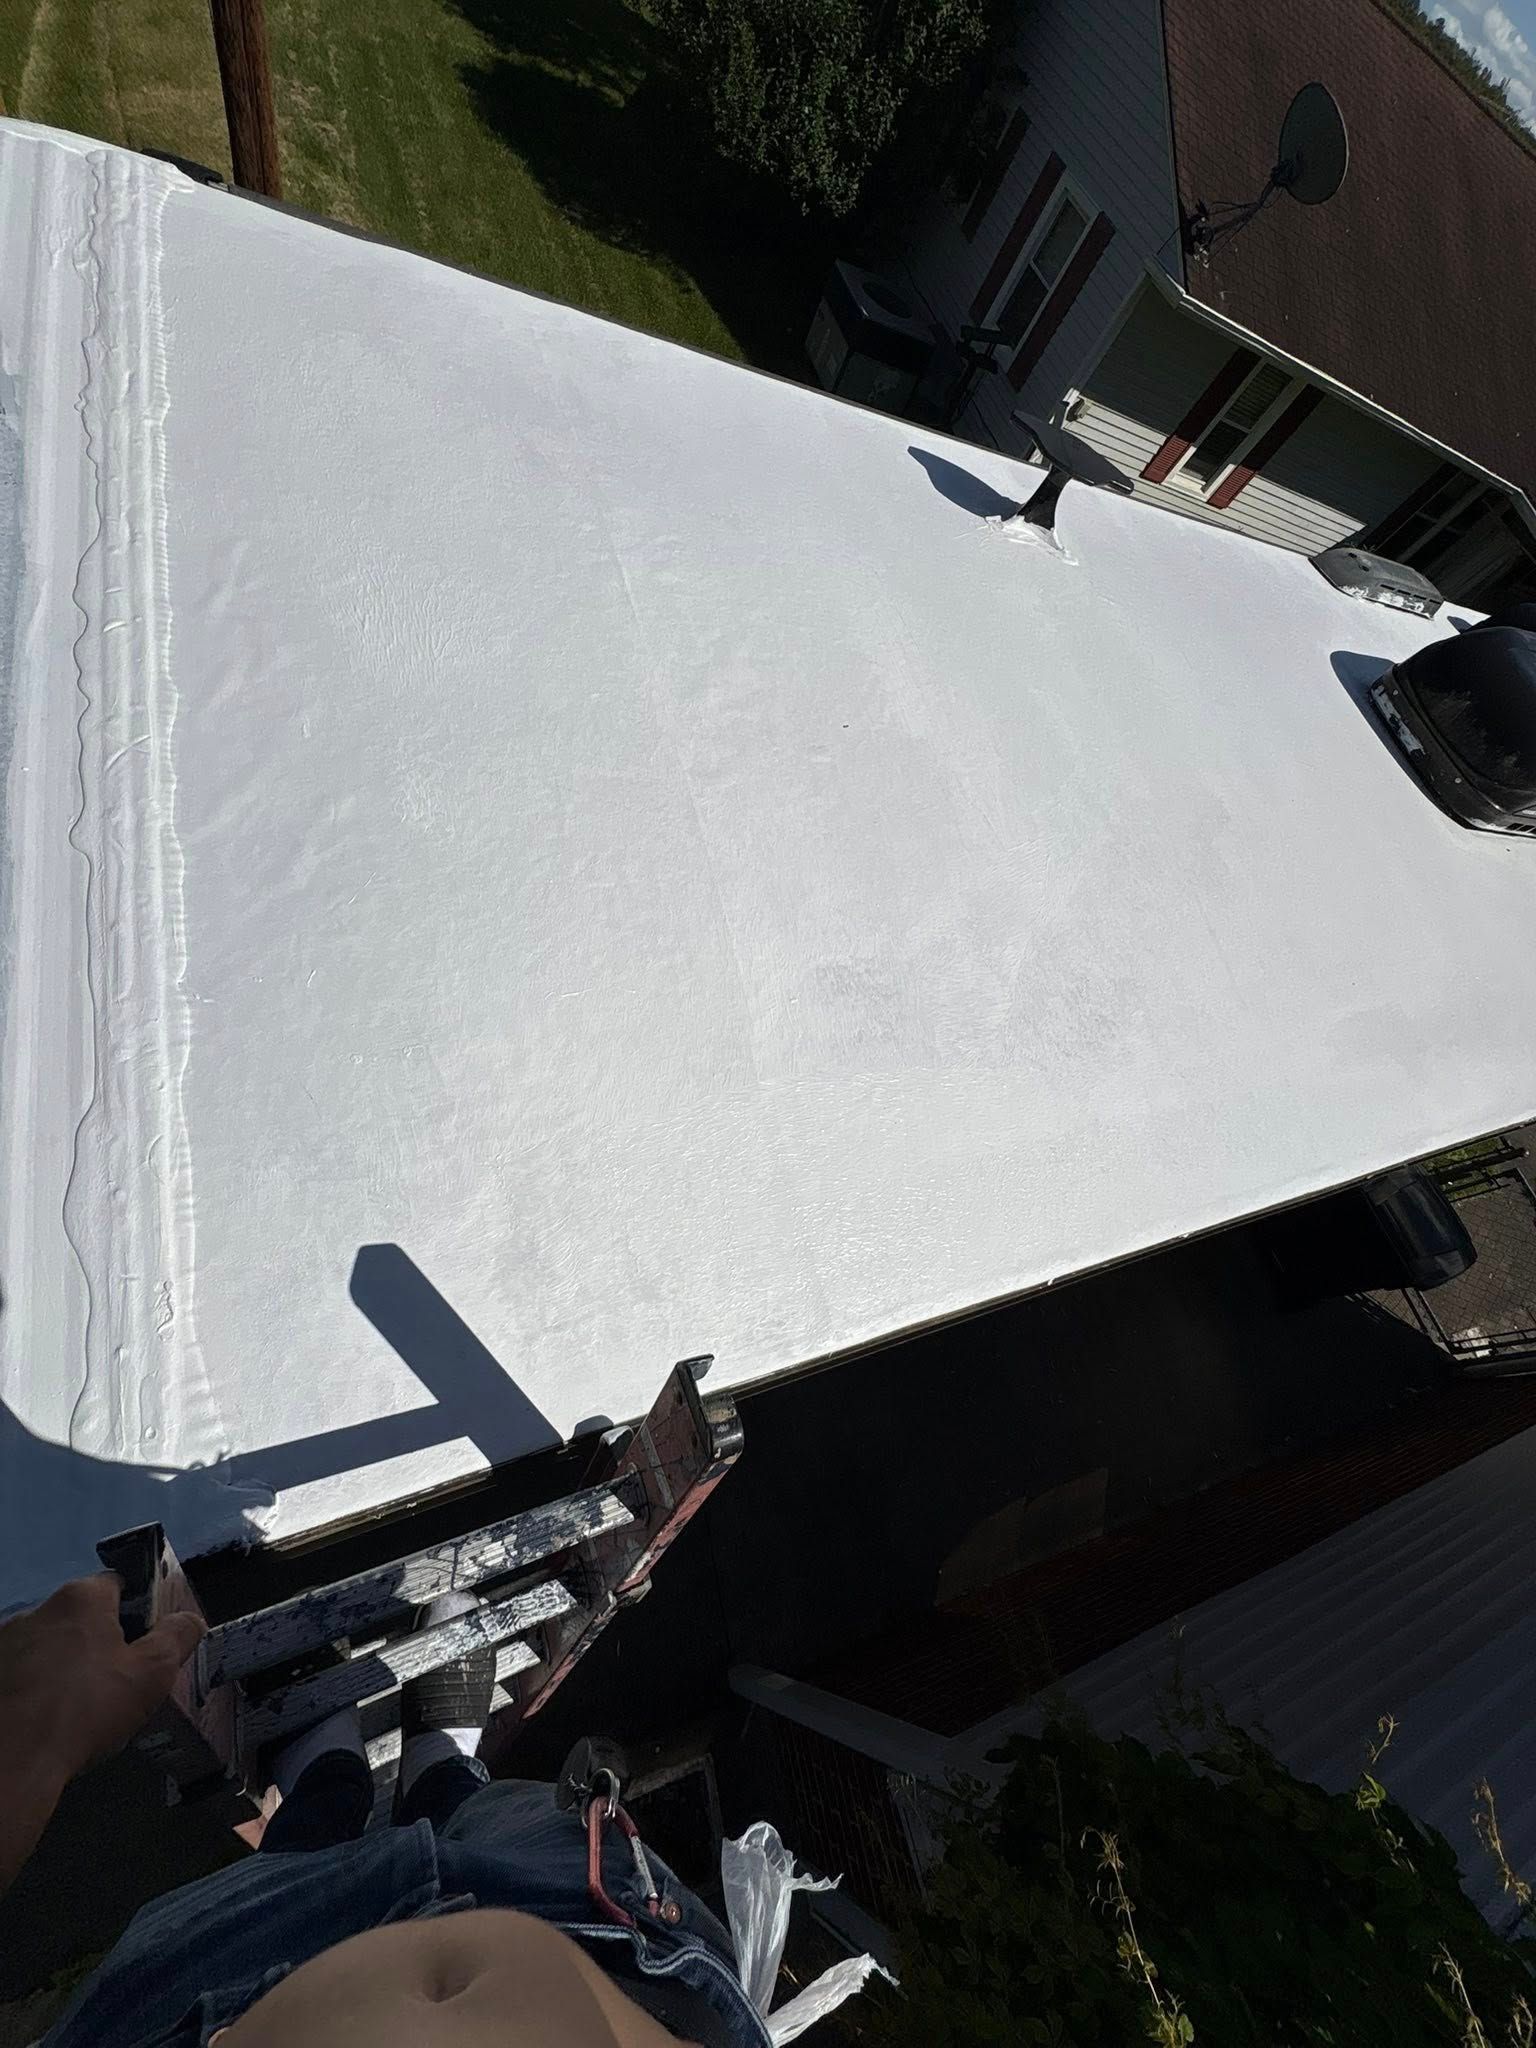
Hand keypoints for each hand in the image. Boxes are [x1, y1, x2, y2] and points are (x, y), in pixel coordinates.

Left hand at [0, 1573, 204, 1786]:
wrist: (9, 1762)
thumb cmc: (85, 1709)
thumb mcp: (152, 1675)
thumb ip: (177, 1638)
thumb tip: (189, 1619)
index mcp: (80, 1598)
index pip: (118, 1584)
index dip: (137, 1611)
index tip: (142, 1647)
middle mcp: (36, 1610)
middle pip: (79, 1619)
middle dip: (97, 1645)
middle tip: (113, 1685)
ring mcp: (4, 1644)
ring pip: (46, 1648)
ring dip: (60, 1667)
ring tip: (72, 1710)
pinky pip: (18, 1675)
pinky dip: (31, 1689)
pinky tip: (41, 1721)